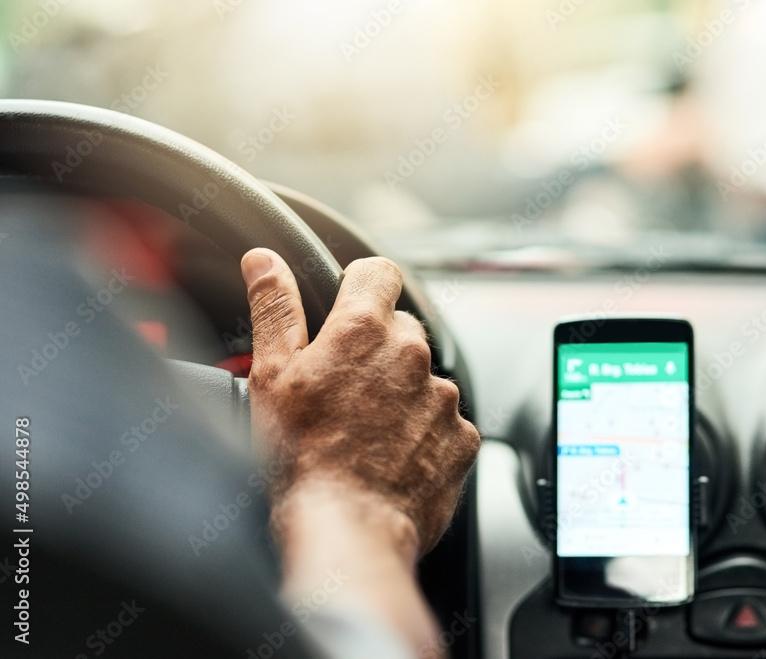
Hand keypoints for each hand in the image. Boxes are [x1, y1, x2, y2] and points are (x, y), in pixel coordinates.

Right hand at [241, 248, 479, 556]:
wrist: (346, 531)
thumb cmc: (301, 458)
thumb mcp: (272, 374)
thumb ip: (274, 307)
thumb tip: (264, 261)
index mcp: (365, 329)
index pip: (378, 272)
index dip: (360, 286)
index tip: (346, 308)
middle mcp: (414, 356)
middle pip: (401, 328)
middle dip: (376, 348)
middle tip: (343, 388)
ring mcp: (443, 397)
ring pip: (424, 377)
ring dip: (402, 392)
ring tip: (365, 431)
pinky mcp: (462, 437)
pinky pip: (445, 420)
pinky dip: (424, 431)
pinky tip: (392, 455)